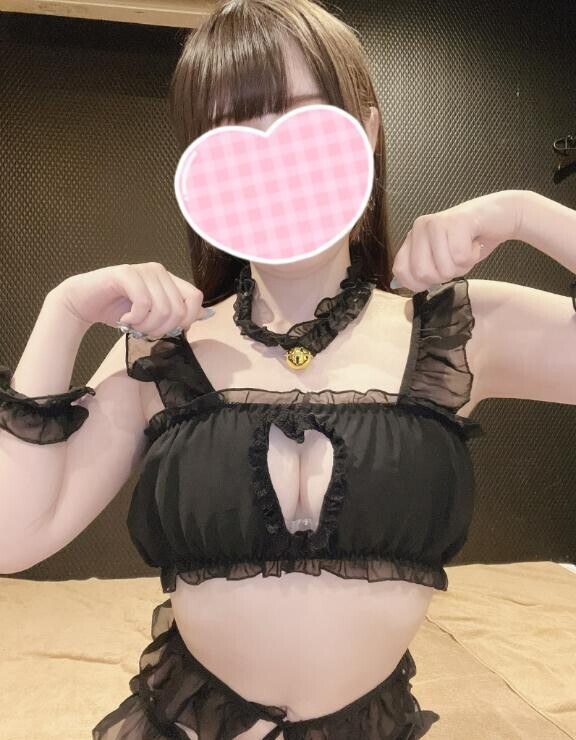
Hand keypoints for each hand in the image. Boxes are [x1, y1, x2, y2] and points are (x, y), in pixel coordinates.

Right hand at [51, 262, 208, 339]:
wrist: (83, 303)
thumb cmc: (119, 310)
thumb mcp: (153, 316)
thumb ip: (177, 314)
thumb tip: (206, 315)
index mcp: (169, 280)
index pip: (195, 298)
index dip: (186, 319)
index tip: (167, 329)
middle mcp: (159, 271)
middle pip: (179, 309)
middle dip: (162, 328)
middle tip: (144, 331)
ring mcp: (143, 270)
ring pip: (163, 308)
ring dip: (147, 325)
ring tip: (133, 325)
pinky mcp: (126, 273)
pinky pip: (144, 302)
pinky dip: (135, 318)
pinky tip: (125, 319)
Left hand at [391, 190, 522, 291]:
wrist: (500, 216)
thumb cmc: (469, 241)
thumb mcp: (440, 259)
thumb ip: (422, 270)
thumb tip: (405, 285)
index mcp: (412, 237)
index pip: (401, 271)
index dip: (418, 284)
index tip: (435, 276)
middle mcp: (420, 227)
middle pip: (423, 273)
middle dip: (445, 275)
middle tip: (456, 259)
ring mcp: (437, 222)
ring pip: (444, 268)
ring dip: (461, 266)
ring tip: (466, 249)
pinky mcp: (457, 221)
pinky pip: (461, 257)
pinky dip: (473, 257)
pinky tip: (473, 243)